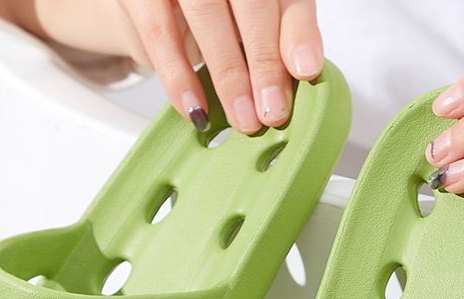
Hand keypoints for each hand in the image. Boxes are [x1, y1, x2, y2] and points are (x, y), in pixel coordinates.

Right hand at [0, 0, 322, 133]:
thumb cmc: (188, 7)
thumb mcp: (230, 15)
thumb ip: (263, 35)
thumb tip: (296, 87)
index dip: (297, 31)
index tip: (308, 73)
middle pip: (247, 0)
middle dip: (264, 60)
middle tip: (275, 112)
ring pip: (205, 13)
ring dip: (228, 73)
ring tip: (247, 121)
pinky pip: (155, 29)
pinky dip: (176, 74)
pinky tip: (196, 113)